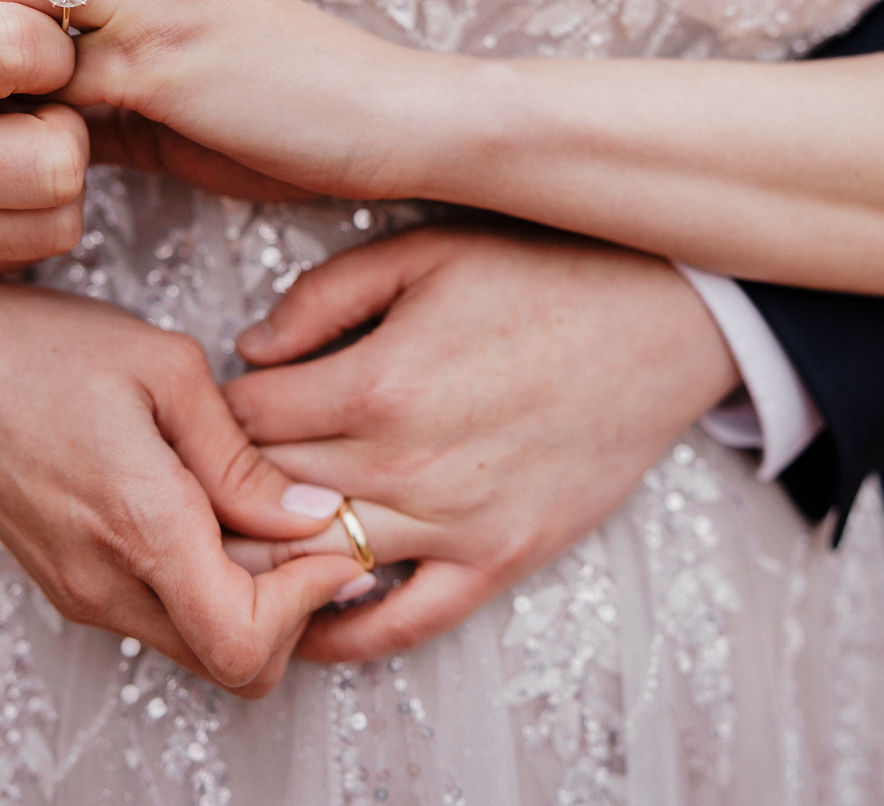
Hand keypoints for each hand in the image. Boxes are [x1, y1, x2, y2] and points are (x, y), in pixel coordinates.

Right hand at [0, 0, 95, 279]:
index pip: (6, 36)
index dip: (51, 16)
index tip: (43, 5)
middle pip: (52, 143)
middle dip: (62, 91)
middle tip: (39, 69)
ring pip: (59, 188)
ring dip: (65, 146)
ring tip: (21, 121)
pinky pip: (52, 232)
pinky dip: (52, 198)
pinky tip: (12, 172)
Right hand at [0, 257, 374, 694]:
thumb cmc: (49, 345)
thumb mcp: (167, 369)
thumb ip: (242, 459)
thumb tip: (315, 516)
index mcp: (137, 531)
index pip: (246, 645)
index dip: (309, 604)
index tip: (332, 534)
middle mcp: (103, 585)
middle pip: (234, 664)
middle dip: (292, 609)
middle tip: (308, 522)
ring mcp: (79, 593)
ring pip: (199, 647)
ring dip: (250, 599)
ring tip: (260, 506)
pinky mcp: (67, 585)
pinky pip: (160, 618)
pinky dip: (206, 588)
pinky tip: (213, 511)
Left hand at [216, 225, 741, 661]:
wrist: (664, 321)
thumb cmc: (545, 273)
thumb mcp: (423, 251)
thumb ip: (323, 297)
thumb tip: (250, 351)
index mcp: (379, 381)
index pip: (245, 419)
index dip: (220, 408)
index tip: (225, 400)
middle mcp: (407, 464)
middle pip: (267, 496)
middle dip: (229, 482)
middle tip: (219, 469)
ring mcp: (455, 522)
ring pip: (318, 562)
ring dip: (272, 553)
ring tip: (249, 533)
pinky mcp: (500, 557)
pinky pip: (404, 623)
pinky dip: (346, 632)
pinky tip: (309, 620)